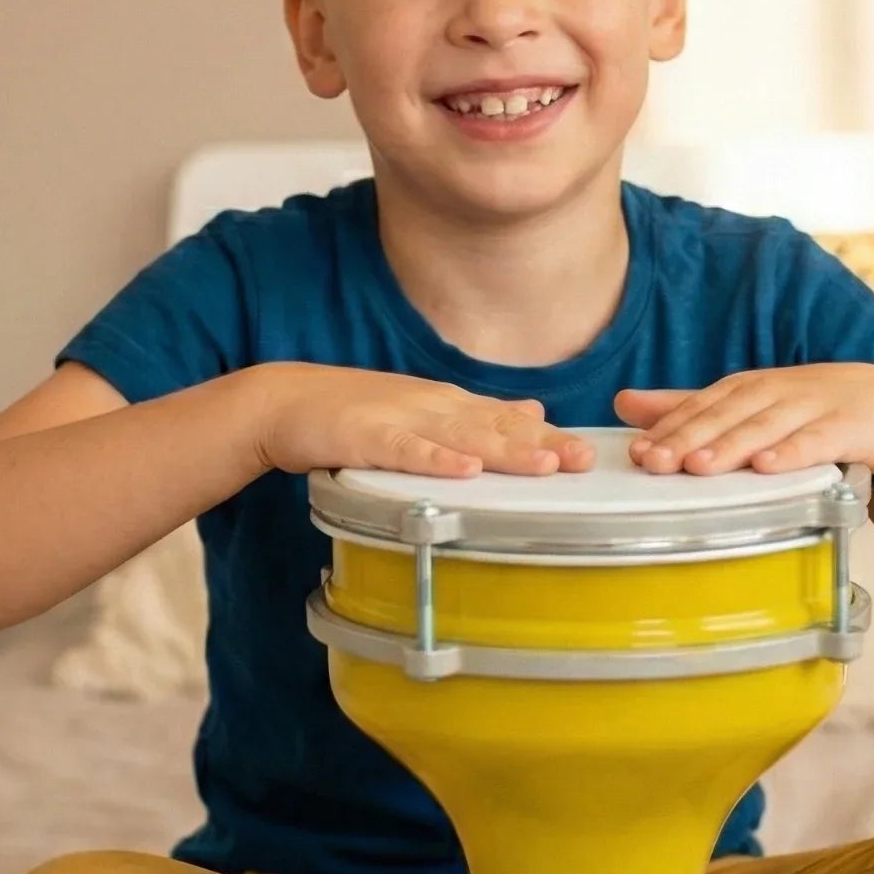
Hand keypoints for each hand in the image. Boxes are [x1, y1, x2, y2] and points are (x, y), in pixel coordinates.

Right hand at [249, 363, 593, 480]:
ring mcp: (399, 419)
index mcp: (447, 405)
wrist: (283, 402)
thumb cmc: (352, 413)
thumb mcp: (422, 409)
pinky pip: (406, 452)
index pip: (507, 420)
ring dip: (503, 451)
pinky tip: (464, 471)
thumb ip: (477, 415)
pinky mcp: (365, 438)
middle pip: (495, 427)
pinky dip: (436, 461)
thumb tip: (533, 410)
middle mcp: (432, 407)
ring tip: (545, 465)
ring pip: (460, 437)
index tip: (590, 454)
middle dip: (542, 444)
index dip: (549, 436)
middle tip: (585, 461)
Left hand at [615, 365, 873, 478]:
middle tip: (658, 462)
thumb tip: (623, 403)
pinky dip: (794, 453)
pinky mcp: (852, 428)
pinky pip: (820, 441)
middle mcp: (780, 391)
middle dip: (692, 437)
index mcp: (751, 386)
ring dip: (733, 445)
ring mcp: (817, 407)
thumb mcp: (748, 407)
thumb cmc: (809, 412)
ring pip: (769, 426)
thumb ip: (690, 408)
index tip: (640, 451)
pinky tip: (769, 467)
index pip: (704, 403)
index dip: (670, 426)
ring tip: (701, 466)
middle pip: (730, 414)